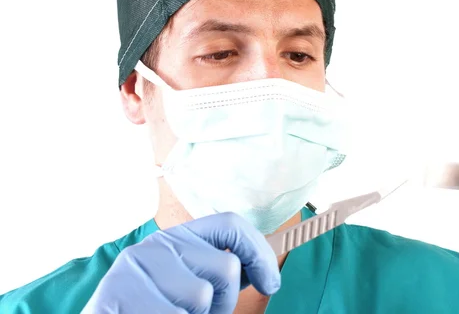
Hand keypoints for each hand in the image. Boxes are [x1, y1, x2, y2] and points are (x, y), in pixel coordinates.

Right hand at [82, 212, 280, 313]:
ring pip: (202, 298)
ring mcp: (135, 267)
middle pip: (226, 267)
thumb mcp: (183, 282)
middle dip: (223, 303)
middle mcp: (156, 244)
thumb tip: (261, 270)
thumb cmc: (149, 308)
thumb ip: (215, 273)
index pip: (230, 224)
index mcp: (177, 238)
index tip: (270, 284)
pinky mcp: (116, 294)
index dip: (259, 252)